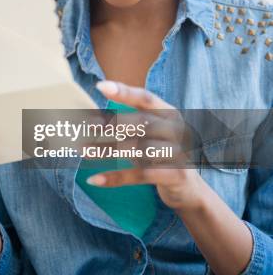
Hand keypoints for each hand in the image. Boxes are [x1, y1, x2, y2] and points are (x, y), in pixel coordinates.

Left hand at [87, 81, 205, 212]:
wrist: (189, 188)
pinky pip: (141, 174)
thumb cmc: (162, 155)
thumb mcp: (150, 136)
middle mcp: (177, 129)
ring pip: (139, 148)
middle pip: (142, 122)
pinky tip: (94, 179)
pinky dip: (116, 177)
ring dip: (108, 150)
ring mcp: (179, 152)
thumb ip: (130, 125)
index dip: (124, 92)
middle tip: (88, 125)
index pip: (145, 98)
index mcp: (169, 114)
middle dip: (114, 123)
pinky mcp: (175, 175)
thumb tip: (92, 119)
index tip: (100, 86)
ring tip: (84, 151)